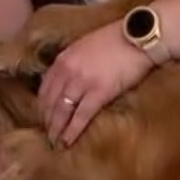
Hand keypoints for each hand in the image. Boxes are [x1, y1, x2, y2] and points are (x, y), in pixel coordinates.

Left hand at [38, 21, 152, 146]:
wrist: (137, 37)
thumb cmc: (116, 40)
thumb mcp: (85, 47)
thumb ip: (73, 63)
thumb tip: (68, 81)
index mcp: (63, 59)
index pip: (45, 87)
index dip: (42, 105)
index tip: (42, 117)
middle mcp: (67, 70)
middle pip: (50, 101)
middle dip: (47, 120)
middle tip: (47, 135)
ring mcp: (82, 81)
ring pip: (62, 111)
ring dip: (56, 129)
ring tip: (55, 142)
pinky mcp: (99, 92)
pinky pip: (81, 115)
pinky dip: (72, 130)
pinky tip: (68, 141)